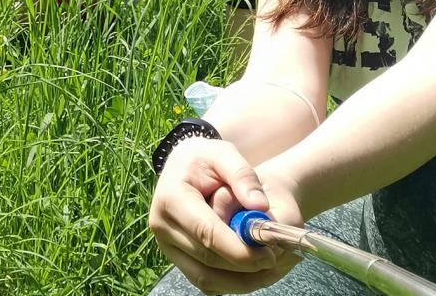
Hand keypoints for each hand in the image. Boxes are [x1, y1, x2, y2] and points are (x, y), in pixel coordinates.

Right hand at [149, 139, 295, 293]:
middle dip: (243, 265)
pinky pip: (203, 280)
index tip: (269, 254)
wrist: (182, 166)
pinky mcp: (175, 257)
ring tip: (265, 269)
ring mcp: (165, 245)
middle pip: (207, 259)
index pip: (207, 233)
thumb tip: (260, 207)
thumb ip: (243, 175)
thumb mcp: (224, 153)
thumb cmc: (205, 159)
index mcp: (171, 198)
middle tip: (273, 260)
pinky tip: (250, 272)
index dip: (239, 249)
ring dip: (238, 280)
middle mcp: (162, 226)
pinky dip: (228, 282)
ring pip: (205, 278)